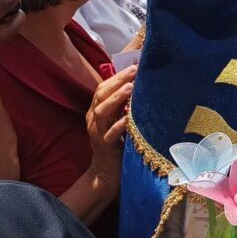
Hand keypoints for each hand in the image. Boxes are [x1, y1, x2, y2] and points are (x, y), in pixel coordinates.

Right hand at [85, 64, 135, 185]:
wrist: (107, 172)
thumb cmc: (118, 142)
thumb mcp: (119, 120)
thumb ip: (125, 104)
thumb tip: (142, 83)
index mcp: (97, 110)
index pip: (103, 88)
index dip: (117, 76)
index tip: (134, 65)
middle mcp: (94, 119)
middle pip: (101, 95)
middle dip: (117, 81)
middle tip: (134, 71)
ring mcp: (97, 132)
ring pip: (102, 112)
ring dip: (116, 98)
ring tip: (130, 88)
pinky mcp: (105, 147)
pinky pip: (110, 135)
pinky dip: (119, 125)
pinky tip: (129, 118)